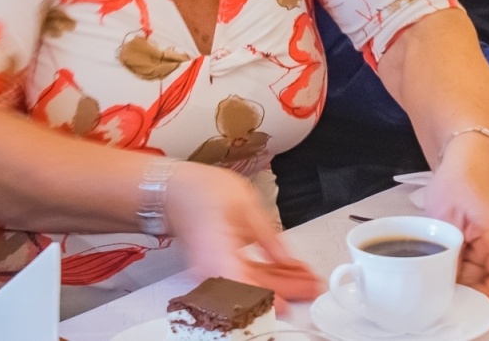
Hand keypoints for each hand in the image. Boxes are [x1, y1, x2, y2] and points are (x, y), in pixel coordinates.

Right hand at [165, 163, 321, 302]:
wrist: (176, 189)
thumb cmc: (202, 190)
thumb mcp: (247, 204)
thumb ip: (269, 237)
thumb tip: (288, 259)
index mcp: (217, 250)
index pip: (244, 287)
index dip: (271, 298)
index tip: (295, 298)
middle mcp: (211, 267)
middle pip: (252, 290)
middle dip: (286, 290)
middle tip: (312, 285)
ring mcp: (212, 271)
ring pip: (250, 287)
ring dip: (279, 285)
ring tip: (305, 277)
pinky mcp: (215, 268)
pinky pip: (244, 280)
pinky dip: (267, 277)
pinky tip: (286, 272)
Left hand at [421, 134, 488, 302]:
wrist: (466, 159)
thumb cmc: (457, 182)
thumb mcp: (445, 220)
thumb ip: (448, 254)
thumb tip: (444, 287)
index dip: (485, 297)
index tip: (459, 300)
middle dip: (467, 291)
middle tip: (439, 289)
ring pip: (481, 277)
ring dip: (460, 281)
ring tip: (436, 273)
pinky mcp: (485, 244)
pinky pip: (475, 267)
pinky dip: (458, 270)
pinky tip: (440, 264)